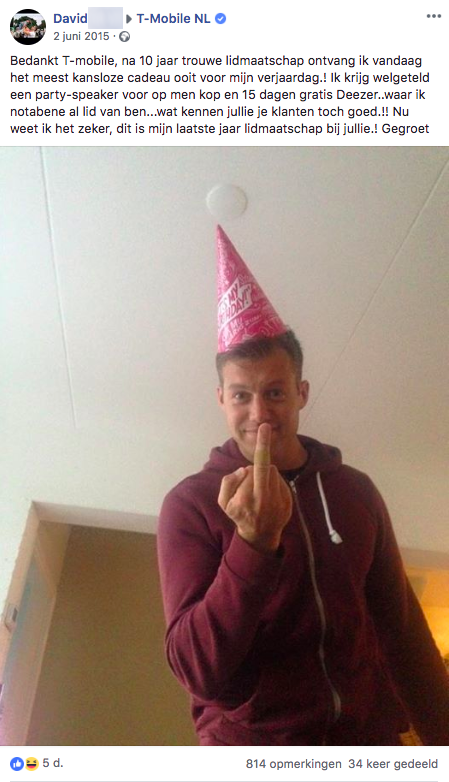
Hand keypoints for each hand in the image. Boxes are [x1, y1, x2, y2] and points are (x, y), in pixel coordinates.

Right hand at [218, 424, 291, 552]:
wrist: (259, 536)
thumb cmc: (239, 514)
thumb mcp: (224, 502)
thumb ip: (228, 482)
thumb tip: (243, 470)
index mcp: (248, 499)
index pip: (255, 467)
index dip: (260, 448)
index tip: (265, 428)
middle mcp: (265, 500)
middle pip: (265, 467)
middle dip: (259, 462)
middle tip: (256, 458)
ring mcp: (279, 502)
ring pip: (273, 472)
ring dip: (265, 476)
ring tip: (258, 491)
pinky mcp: (288, 502)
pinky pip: (281, 482)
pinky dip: (273, 484)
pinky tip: (268, 497)